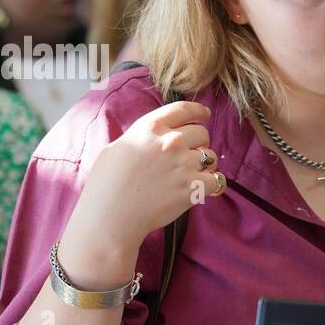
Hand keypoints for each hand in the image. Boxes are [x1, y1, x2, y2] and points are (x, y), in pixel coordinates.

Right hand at [71, 100, 220, 250]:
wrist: (112, 215)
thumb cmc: (107, 184)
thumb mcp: (116, 148)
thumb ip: (140, 138)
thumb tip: (155, 137)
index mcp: (150, 128)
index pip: (183, 109)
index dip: (198, 111)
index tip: (204, 114)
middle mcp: (170, 142)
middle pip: (201, 133)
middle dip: (199, 143)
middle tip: (190, 155)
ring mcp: (184, 164)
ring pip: (210, 156)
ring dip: (206, 164)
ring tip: (193, 174)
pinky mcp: (193, 187)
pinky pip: (217, 179)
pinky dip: (213, 184)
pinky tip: (206, 188)